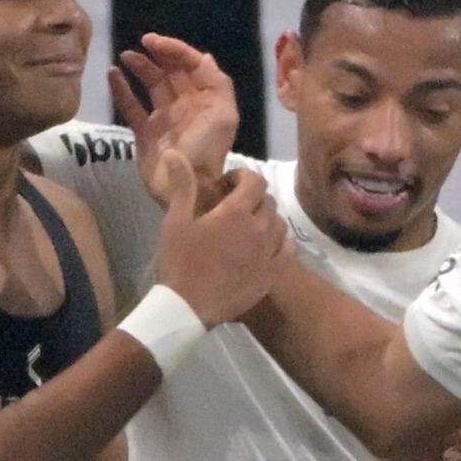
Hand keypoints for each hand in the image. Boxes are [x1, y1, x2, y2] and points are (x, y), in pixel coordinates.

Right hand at [111, 34, 237, 208]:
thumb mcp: (222, 116)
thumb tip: (204, 58)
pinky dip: (122, 91)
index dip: (175, 50)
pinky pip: (132, 107)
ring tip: (126, 56)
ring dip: (140, 68)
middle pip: (172, 72)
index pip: (192, 65)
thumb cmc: (207, 152)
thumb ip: (216, 84)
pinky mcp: (145, 133)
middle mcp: (186, 105)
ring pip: (152, 85)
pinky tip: (112, 75)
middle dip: (158, 55)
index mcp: (206, 99)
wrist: (186, 190)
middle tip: (141, 45)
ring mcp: (164, 118)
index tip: (154, 42)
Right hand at [150, 157, 288, 326]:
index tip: (227, 186)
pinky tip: (266, 246)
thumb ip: (182, 186)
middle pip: (268, 202)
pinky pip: (288, 249)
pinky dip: (280, 242)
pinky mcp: (272, 274)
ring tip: (249, 227)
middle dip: (253, 198)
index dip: (242, 177)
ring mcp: (268, 253)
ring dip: (267, 219)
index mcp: (235, 213)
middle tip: (234, 207)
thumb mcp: (175, 222)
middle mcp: (259, 229)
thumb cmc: (179, 263)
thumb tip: (173, 152)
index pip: (255, 181)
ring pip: (280, 224)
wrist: (187, 308)